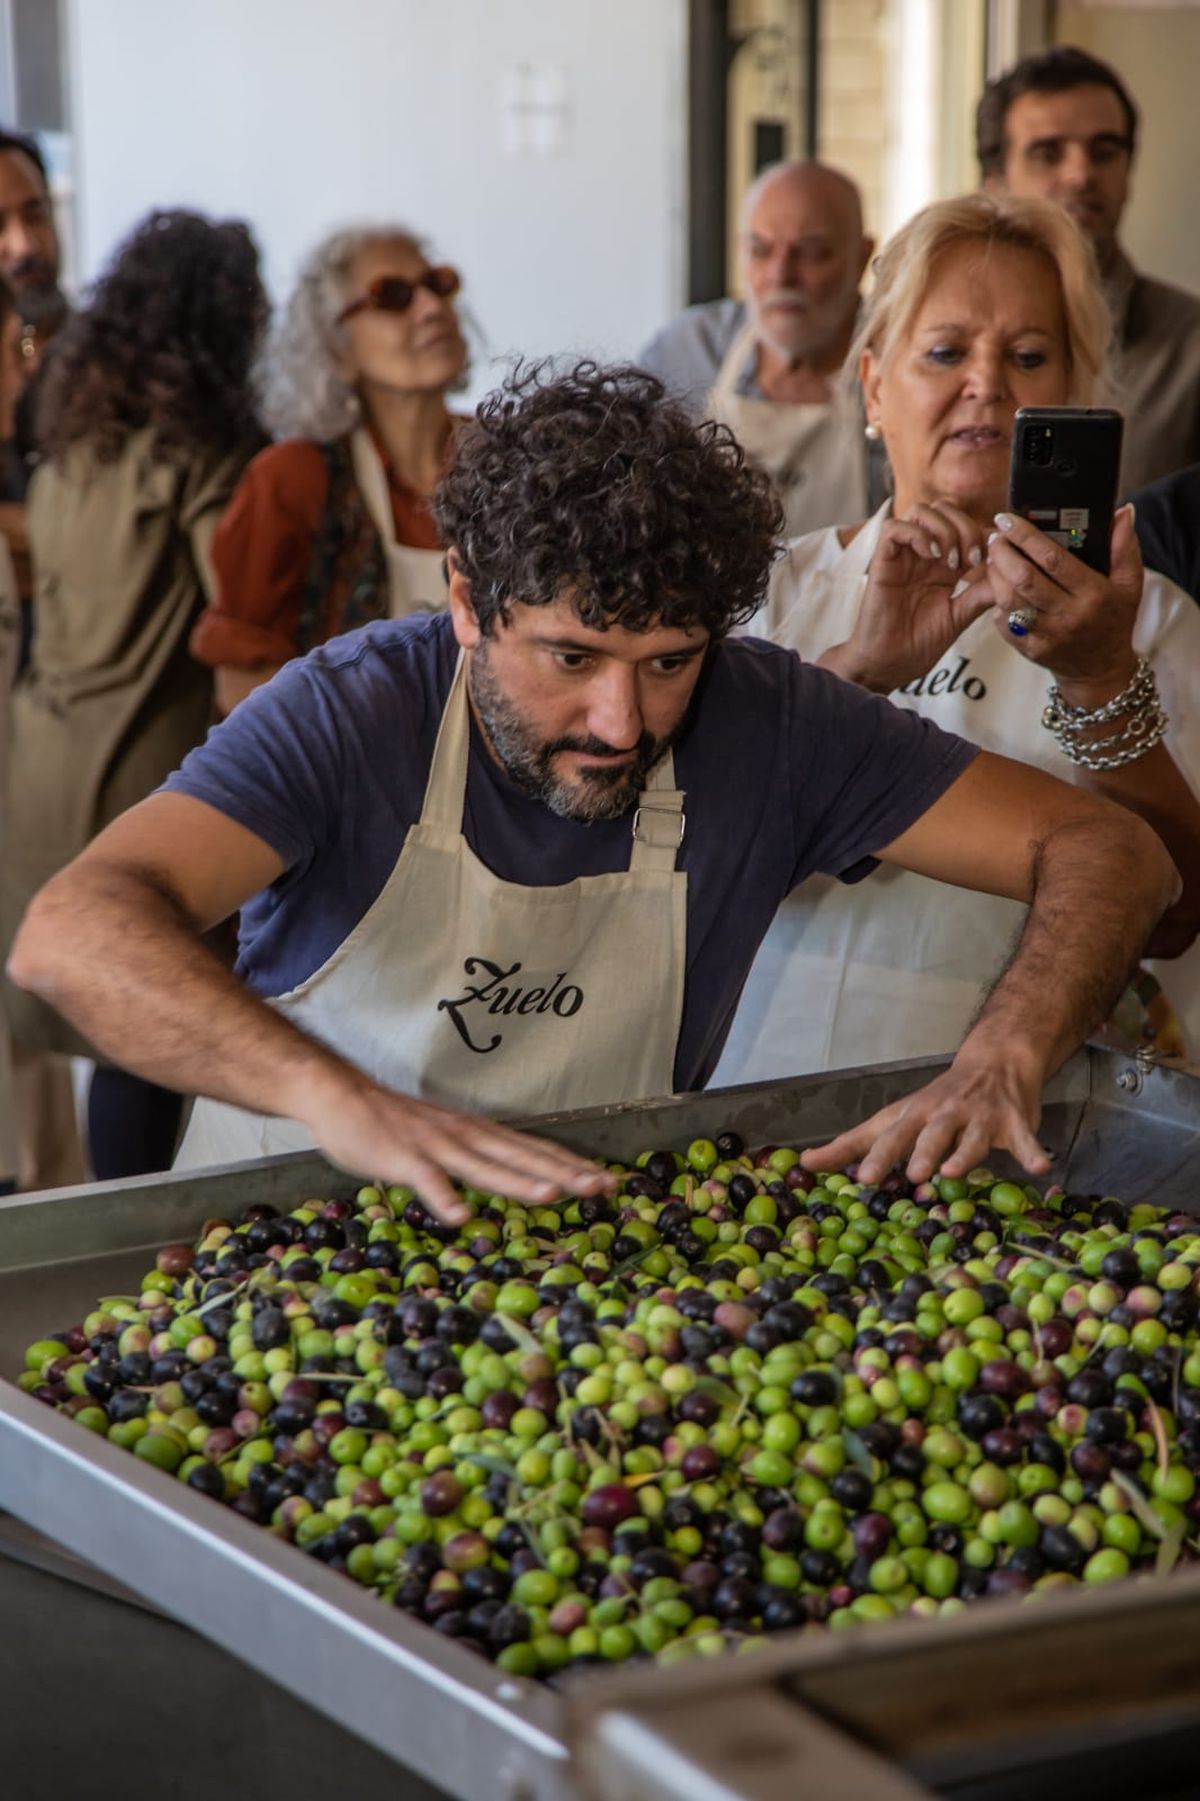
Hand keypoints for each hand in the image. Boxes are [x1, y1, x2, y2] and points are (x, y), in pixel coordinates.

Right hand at [300, 1074, 615, 1225]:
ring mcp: (436, 1147)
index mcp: (479, 1134)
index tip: (607, 1180)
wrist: (342, 1096)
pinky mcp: (404, 1158)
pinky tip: (461, 1216)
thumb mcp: (446, 1137)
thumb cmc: (394, 1123)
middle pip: (522, 1157)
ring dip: (517, 1182)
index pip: (534, 1150)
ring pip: (484, 1166)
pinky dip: (444, 1198)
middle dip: (564, 1173)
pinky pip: (427, 1180)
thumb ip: (476, 1156)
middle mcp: (466, 1137)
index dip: (571, 1165)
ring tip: (551, 1196)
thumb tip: (511, 1175)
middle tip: (603, 1187)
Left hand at [799, 1048, 1049, 1186]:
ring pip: (968, 1136)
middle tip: (907, 1174)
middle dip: (916, 1152)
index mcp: (911, 1117)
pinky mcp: (1013, 1121)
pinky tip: (1041, 1167)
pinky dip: (1031, 1151)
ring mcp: (978, 1117)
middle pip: (926, 1134)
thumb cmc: (936, 1102)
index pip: (886, 1137)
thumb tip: (805, 1162)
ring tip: (952, 1171)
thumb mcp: (895, 1118)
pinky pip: (1024, 1139)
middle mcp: (942, 1115)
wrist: (995, 1061)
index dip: (872, 1156)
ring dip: (962, 1153)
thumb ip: (853, 1144)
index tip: (857, 1178)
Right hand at [822, 502, 993, 692]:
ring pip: (922, 511)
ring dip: (944, 530)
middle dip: (966, 528)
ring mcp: (902, 556)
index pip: (965, 527)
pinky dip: (917, 535)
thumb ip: (981, 593)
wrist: (889, 666)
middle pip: (945, 510)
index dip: (983, 534)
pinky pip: (894, 528)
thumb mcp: (960, 616)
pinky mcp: (882, 561)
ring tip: (949, 561)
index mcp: (943, 566)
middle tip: (971, 561)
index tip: (994, 558)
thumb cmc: (919, 645)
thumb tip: (1008, 573)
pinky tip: (929, 556)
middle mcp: (923, 555)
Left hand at [986, 505, 1142, 699]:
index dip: (1026, 537)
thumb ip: (1125, 547)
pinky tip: (997, 587)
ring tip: (992, 557)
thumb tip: (1123, 511)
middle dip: (1003, 553)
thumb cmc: (1114, 619)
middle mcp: (1068, 616)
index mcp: (1092, 594)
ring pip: (1008, 600)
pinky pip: (1003, 622)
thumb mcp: (1130, 583)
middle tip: (995, 537)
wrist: (1100, 669)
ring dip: (994, 575)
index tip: (1008, 519)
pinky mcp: (1029, 649)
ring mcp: (1046, 635)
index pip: (1053, 560)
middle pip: (1024, 579)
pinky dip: (995, 601)